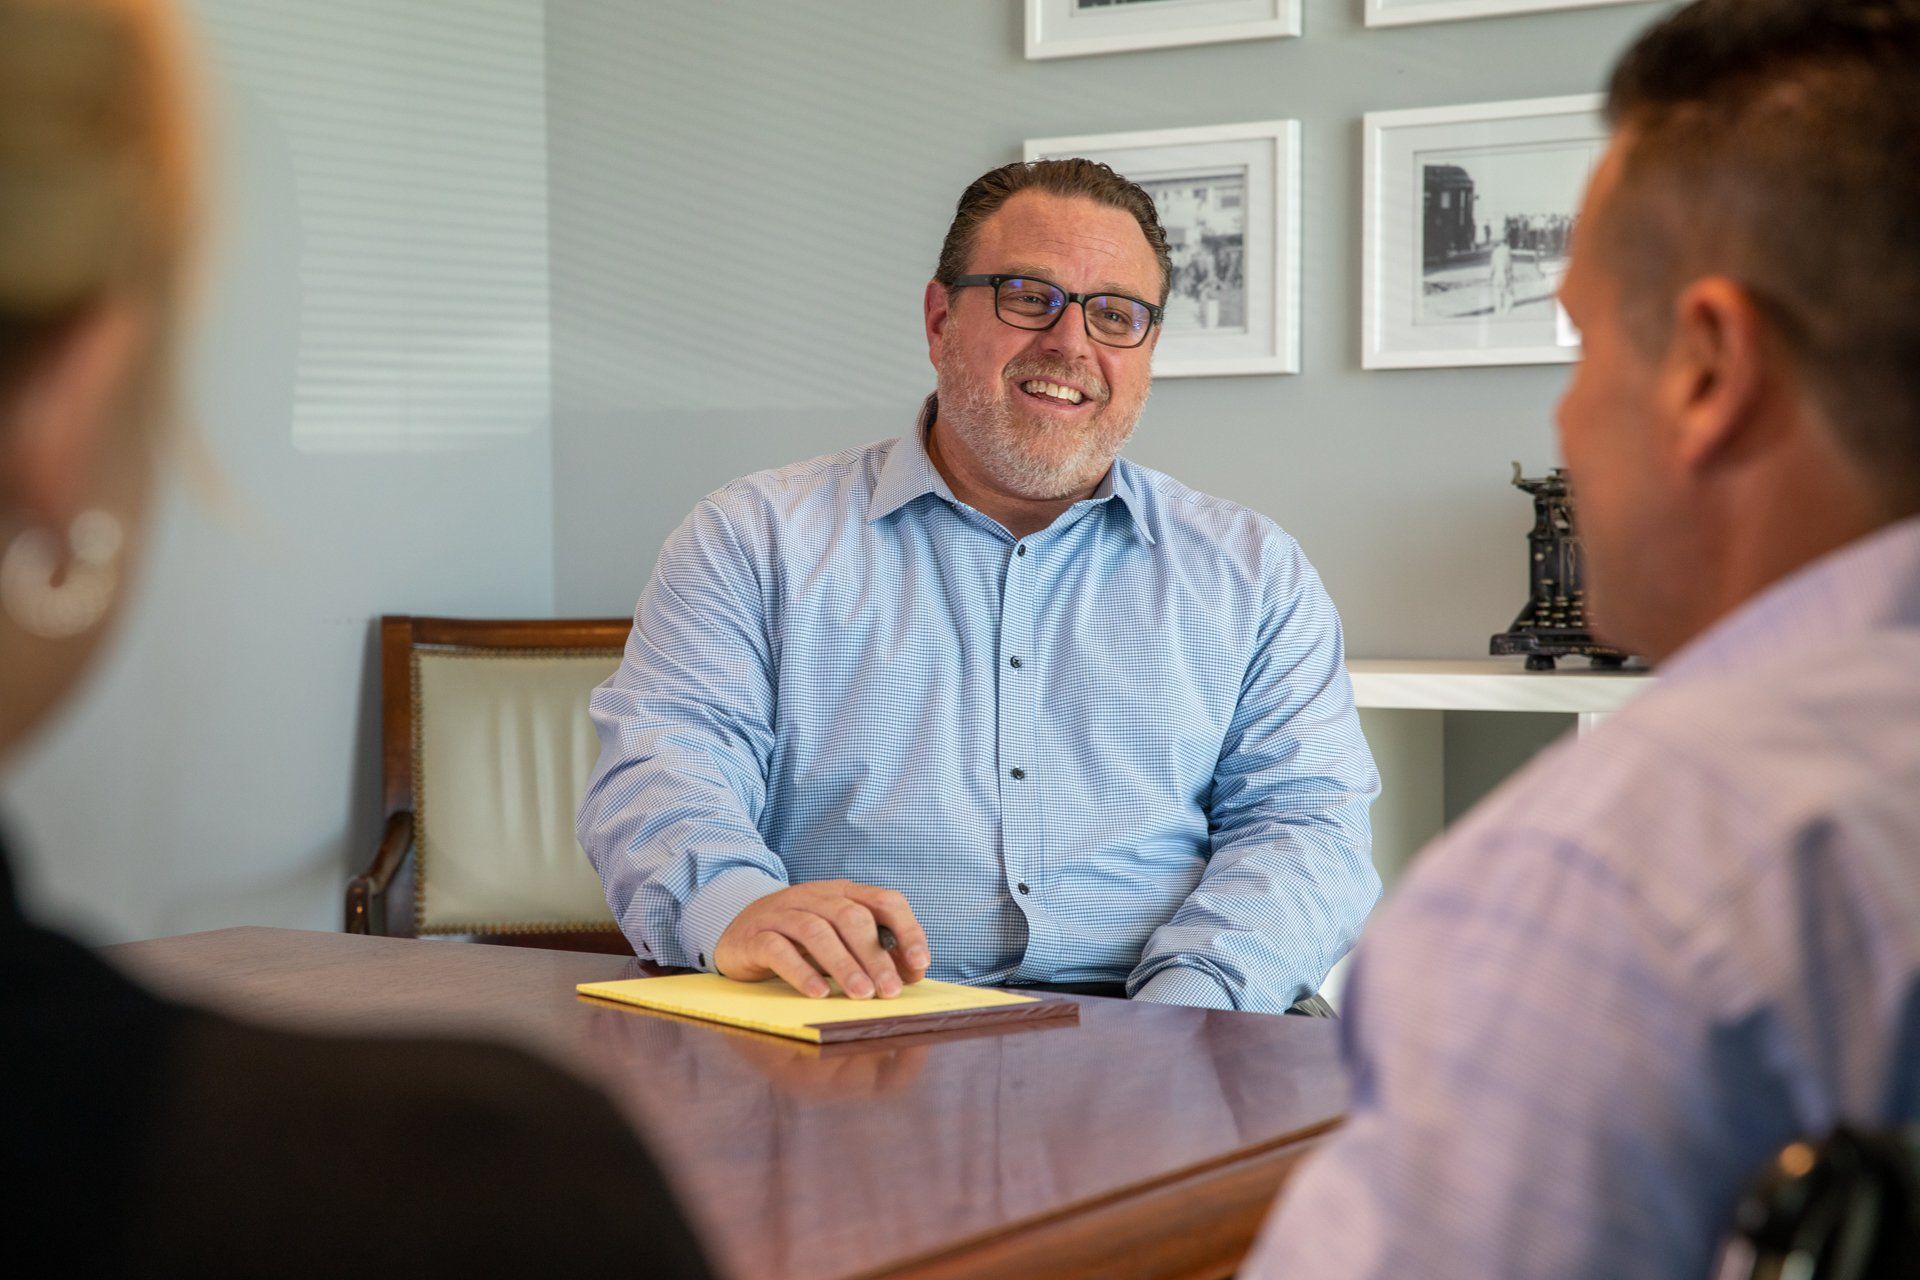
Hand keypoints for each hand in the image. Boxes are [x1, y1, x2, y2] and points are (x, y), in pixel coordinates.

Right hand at [713, 880, 930, 999]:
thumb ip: (873, 952)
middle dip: (875, 955)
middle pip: (851, 917)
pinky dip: (801, 971)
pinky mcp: (755, 936)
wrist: (737, 932)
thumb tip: (910, 974)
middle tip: (889, 991)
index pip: (885, 901)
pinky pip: (778, 949)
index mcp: (844, 893)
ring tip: (861, 994)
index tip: (920, 964)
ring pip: (816, 931)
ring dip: (843, 965)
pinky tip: (818, 993)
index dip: (907, 930)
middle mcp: (814, 897)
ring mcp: (782, 913)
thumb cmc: (799, 941)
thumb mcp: (839, 941)